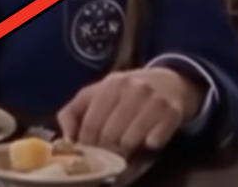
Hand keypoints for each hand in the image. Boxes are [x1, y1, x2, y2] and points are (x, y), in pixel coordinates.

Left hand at [57, 67, 203, 154]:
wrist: (170, 81)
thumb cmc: (127, 92)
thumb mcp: (98, 93)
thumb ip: (74, 111)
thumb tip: (66, 139)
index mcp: (111, 84)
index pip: (91, 122)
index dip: (87, 143)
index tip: (88, 152)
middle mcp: (132, 89)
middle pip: (110, 133)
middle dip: (105, 150)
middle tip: (106, 155)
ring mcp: (153, 100)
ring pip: (130, 140)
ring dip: (125, 151)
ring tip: (124, 150)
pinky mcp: (172, 113)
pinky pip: (154, 140)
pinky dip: (148, 145)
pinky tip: (147, 140)